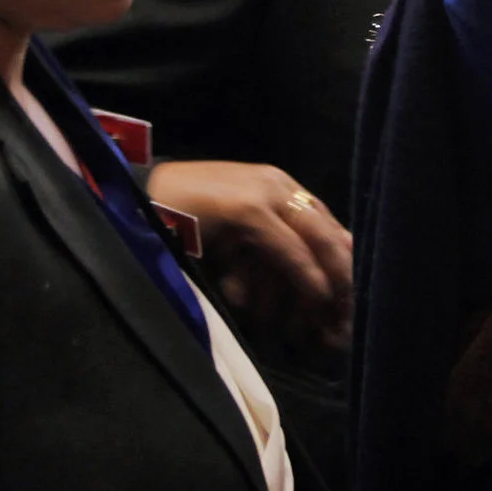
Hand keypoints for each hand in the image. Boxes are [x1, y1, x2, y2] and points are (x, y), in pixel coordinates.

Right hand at [148, 160, 352, 351]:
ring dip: (332, 276)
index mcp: (276, 184)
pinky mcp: (248, 208)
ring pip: (316, 238)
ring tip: (342, 307)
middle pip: (327, 229)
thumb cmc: (180, 217)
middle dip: (345, 267)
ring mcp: (264, 192)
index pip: (323, 222)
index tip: (354, 286)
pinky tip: (318, 294)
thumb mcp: (234, 233)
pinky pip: (288, 247)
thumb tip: (304, 285)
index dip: (341, 255)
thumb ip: (266, 248)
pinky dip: (306, 273)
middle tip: (358, 301)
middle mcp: (277, 183)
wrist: (133, 197)